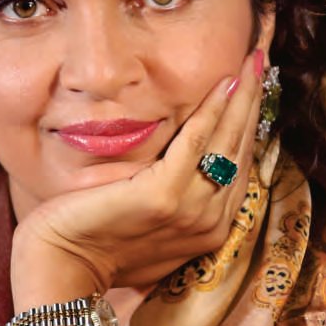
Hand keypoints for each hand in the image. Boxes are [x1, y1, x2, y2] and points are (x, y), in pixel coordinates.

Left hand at [12, 49, 265, 294]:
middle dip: (253, 100)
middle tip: (263, 57)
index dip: (248, 122)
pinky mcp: (164, 196)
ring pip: (227, 142)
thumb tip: (180, 166)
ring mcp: (191, 211)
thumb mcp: (147, 227)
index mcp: (210, 230)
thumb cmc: (94, 248)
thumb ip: (173, 202)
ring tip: (254, 58)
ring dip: (242, 96)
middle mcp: (211, 223)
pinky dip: (213, 111)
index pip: (238, 166)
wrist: (62, 269)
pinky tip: (226, 82)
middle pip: (241, 149)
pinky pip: (197, 143)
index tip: (253, 84)